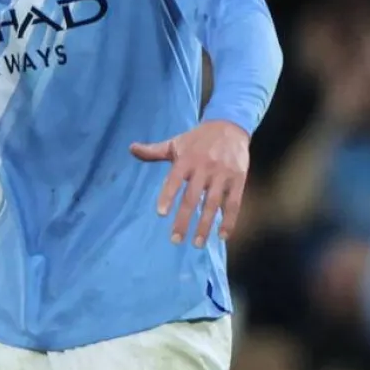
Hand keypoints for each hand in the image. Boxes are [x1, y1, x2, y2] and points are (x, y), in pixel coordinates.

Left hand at [130, 120, 249, 246]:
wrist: (229, 126)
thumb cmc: (197, 139)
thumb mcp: (175, 142)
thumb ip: (154, 151)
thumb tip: (131, 148)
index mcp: (186, 159)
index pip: (174, 180)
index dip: (167, 196)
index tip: (161, 214)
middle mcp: (204, 168)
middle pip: (192, 198)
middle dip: (183, 220)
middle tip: (175, 240)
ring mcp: (222, 175)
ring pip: (212, 204)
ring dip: (205, 225)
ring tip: (197, 243)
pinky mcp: (238, 179)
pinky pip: (233, 203)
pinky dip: (229, 220)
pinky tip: (223, 236)